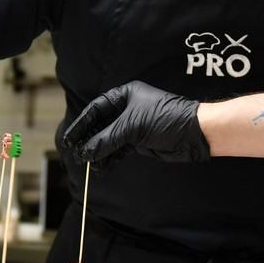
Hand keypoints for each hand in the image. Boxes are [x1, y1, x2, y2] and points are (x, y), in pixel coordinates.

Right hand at [62, 81, 208, 163]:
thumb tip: (86, 152)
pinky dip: (110, 158)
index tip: (69, 139)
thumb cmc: (166, 118)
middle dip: (88, 140)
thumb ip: (106, 139)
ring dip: (98, 151)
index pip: (95, 109)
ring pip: (109, 139)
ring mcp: (134, 125)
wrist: (194, 133)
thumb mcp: (131, 126)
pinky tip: (102, 167)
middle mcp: (128, 108)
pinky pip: (119, 149)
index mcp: (125, 95)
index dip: (81, 124)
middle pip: (100, 124)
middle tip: (75, 153)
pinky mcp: (140, 141)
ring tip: (88, 164)